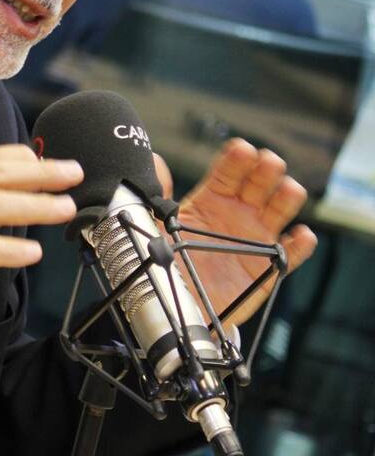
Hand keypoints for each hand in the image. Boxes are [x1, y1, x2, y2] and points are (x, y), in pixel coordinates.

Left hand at [156, 140, 317, 326]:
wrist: (178, 305)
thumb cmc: (170, 261)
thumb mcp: (158, 227)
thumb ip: (158, 194)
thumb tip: (155, 162)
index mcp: (213, 199)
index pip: (230, 170)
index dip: (237, 159)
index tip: (241, 150)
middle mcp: (239, 213)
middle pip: (261, 181)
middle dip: (267, 168)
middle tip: (266, 164)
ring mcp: (256, 238)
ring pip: (281, 208)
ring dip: (287, 196)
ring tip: (286, 191)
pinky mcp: (269, 267)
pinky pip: (291, 254)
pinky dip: (300, 245)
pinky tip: (300, 236)